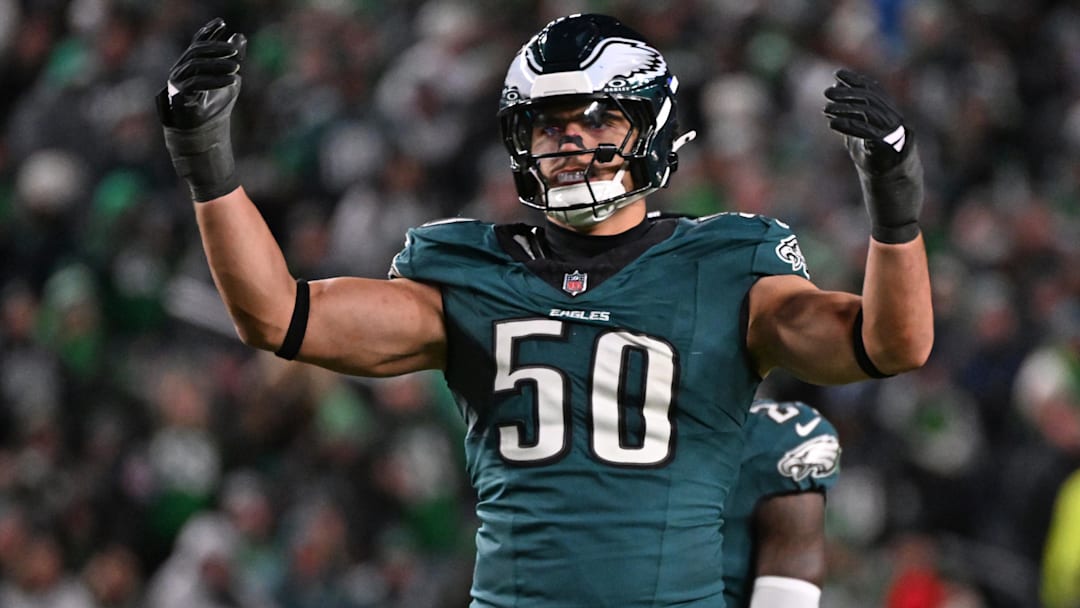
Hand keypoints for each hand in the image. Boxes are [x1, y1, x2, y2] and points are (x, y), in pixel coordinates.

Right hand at [156, 18, 246, 201]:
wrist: (205, 143)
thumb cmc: (215, 115)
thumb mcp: (228, 84)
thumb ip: (232, 61)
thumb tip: (239, 37)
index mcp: (189, 68)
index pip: (196, 44)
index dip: (207, 33)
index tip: (223, 24)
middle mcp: (178, 75)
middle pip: (194, 53)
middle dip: (215, 48)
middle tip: (235, 50)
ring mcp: (175, 87)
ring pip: (193, 67)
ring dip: (217, 64)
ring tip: (237, 67)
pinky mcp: (178, 101)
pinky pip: (194, 85)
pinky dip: (214, 80)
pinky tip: (233, 80)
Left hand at [824, 68, 907, 172]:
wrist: (889, 180)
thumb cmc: (873, 154)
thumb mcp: (858, 130)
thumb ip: (849, 111)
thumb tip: (835, 87)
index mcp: (888, 111)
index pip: (873, 88)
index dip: (856, 79)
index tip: (837, 74)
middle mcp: (893, 118)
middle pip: (870, 98)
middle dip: (847, 93)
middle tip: (827, 92)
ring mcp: (893, 131)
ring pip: (869, 112)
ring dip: (845, 108)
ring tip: (825, 108)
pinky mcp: (888, 146)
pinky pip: (867, 132)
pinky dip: (848, 125)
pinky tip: (832, 123)